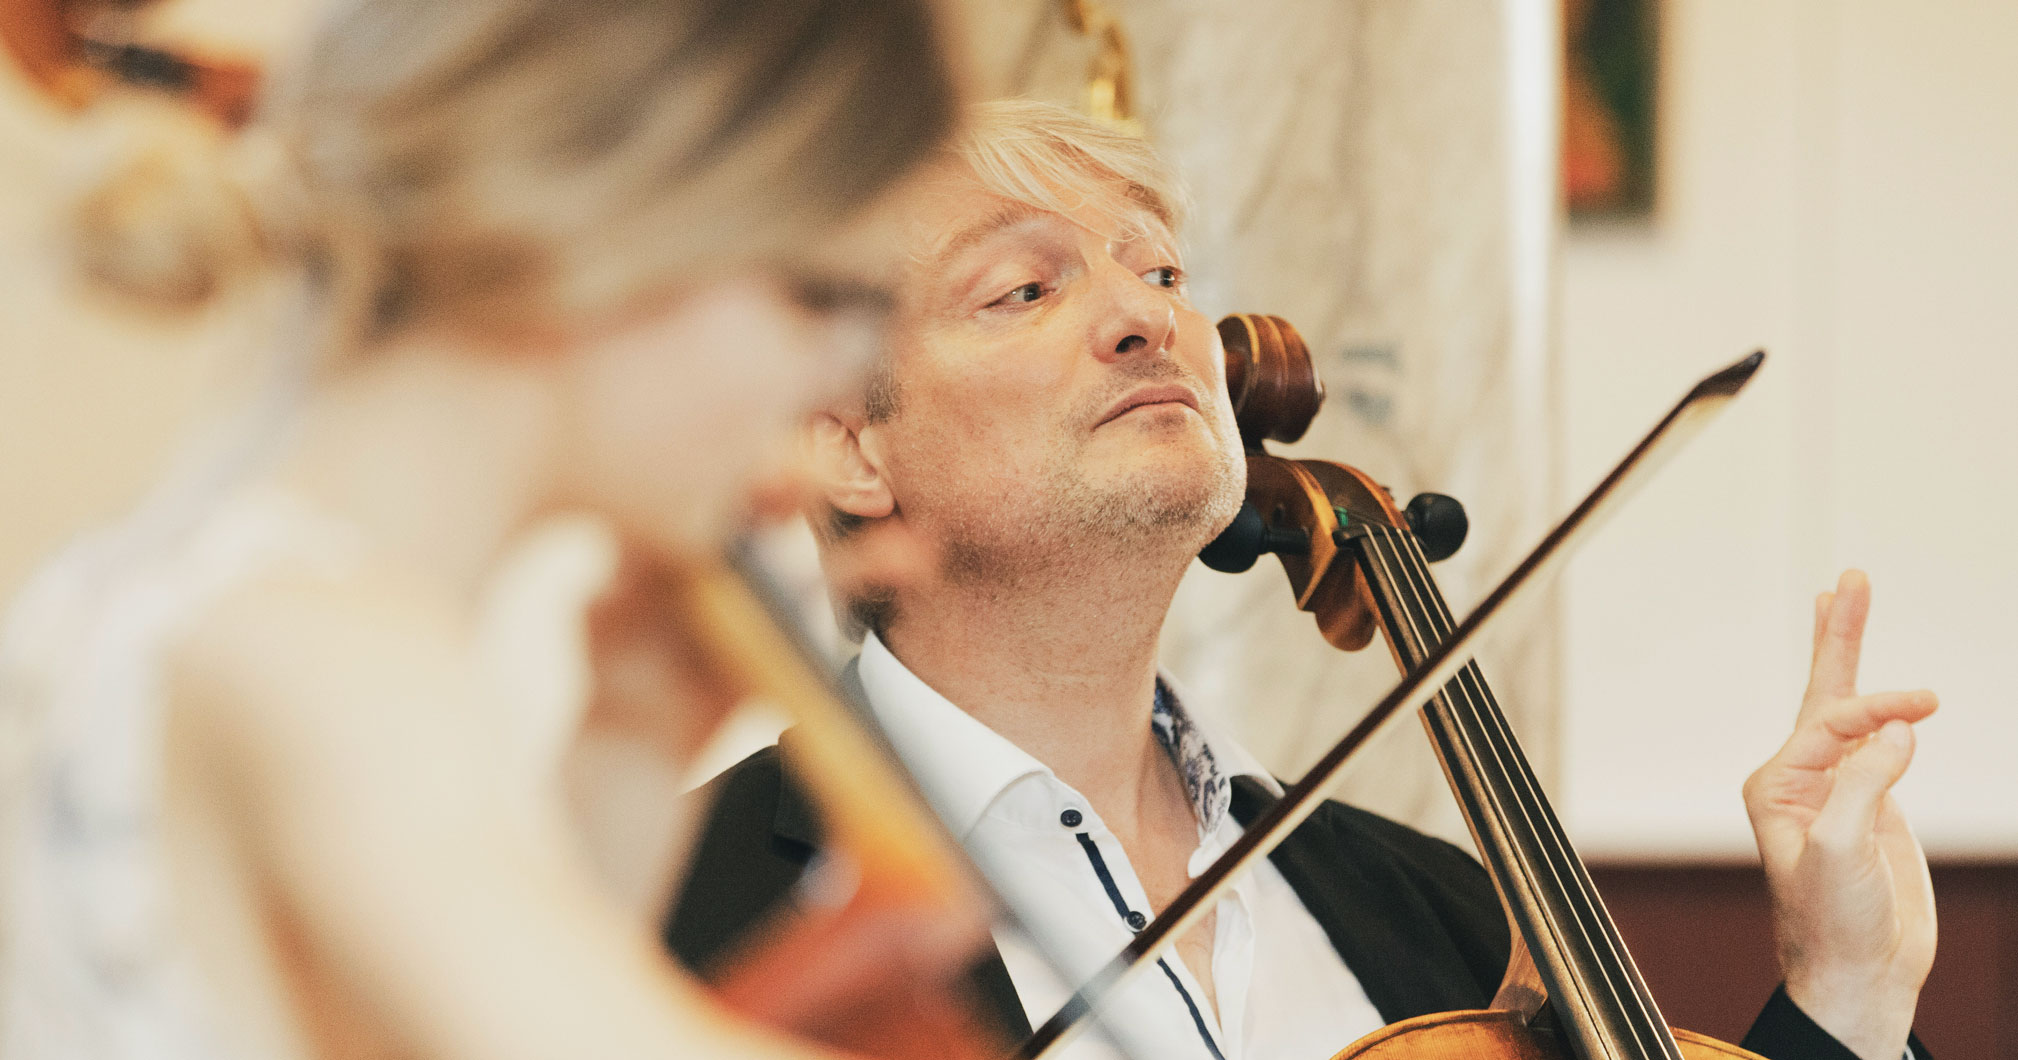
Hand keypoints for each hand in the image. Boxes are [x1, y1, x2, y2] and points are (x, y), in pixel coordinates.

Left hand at [1742, 570, 1937, 1059]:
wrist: (1859, 973)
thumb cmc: (1834, 922)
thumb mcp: (1841, 851)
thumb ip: (1865, 783)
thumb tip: (1899, 727)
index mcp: (1778, 785)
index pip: (1830, 722)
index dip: (1877, 709)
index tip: (1925, 709)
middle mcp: (1800, 779)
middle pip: (1824, 691)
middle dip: (1839, 634)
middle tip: (1848, 577)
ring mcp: (1837, 789)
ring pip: (1849, 709)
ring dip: (1853, 655)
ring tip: (1846, 597)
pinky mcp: (1870, 806)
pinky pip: (1879, 743)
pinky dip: (1884, 709)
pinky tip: (1889, 693)